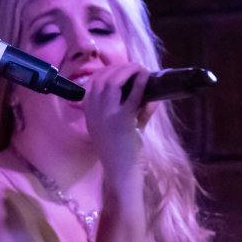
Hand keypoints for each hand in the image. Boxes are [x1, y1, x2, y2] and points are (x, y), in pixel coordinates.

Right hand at [82, 63, 148, 178]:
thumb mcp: (125, 128)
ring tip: (140, 69)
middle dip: (119, 68)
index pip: (92, 83)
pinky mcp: (122, 120)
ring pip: (113, 82)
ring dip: (128, 71)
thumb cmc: (123, 154)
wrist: (122, 174)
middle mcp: (94, 112)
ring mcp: (106, 115)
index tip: (120, 69)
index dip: (106, 72)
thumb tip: (152, 93)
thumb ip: (137, 111)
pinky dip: (139, 82)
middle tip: (134, 67)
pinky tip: (146, 76)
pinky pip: (131, 95)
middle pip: (102, 79)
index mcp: (89, 113)